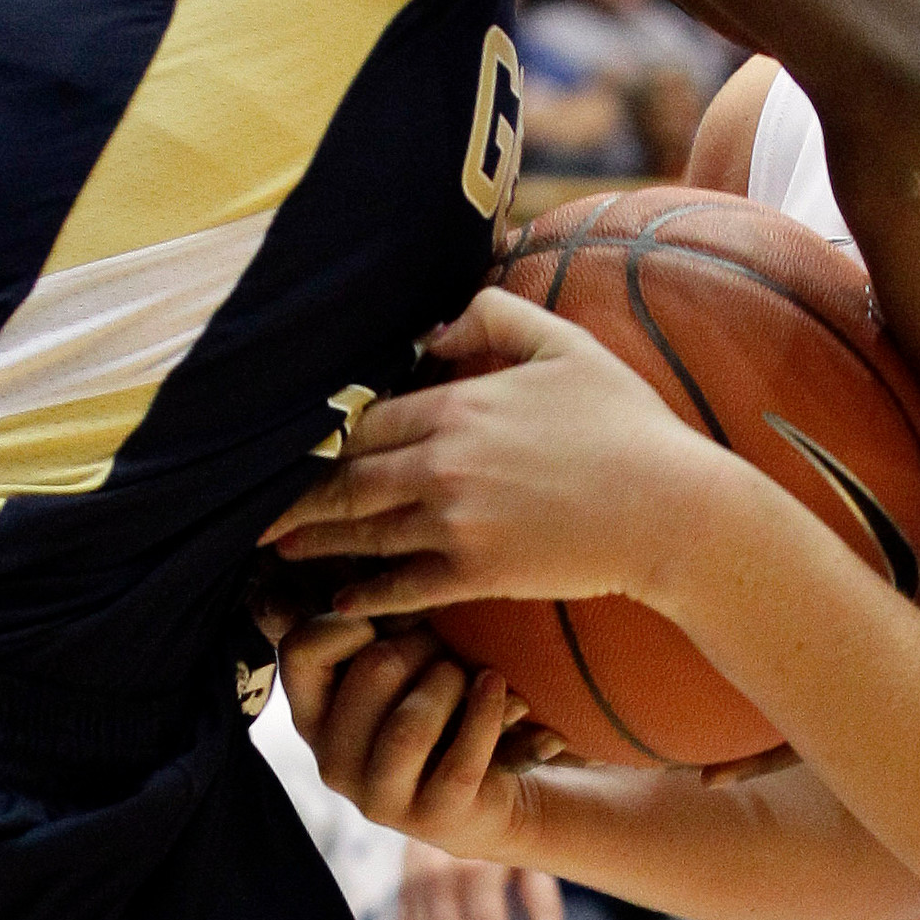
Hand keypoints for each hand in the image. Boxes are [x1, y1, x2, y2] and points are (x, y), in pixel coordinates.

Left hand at [262, 291, 725, 617]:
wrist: (673, 509)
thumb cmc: (626, 424)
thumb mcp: (566, 346)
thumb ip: (495, 318)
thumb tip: (432, 329)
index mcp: (459, 406)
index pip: (364, 421)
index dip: (319, 438)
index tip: (282, 448)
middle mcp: (444, 465)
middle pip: (346, 480)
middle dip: (294, 495)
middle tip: (247, 509)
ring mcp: (456, 524)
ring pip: (363, 534)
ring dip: (314, 543)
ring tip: (275, 550)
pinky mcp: (477, 574)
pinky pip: (401, 586)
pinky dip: (362, 595)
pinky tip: (336, 601)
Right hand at [279, 614, 546, 864]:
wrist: (491, 788)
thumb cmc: (440, 706)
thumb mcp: (402, 667)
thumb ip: (374, 628)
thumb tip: (359, 575)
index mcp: (313, 716)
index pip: (300, 648)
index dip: (351, 618)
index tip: (391, 619)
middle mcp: (332, 761)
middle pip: (374, 670)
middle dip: (424, 644)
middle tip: (447, 649)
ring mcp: (378, 799)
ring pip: (410, 723)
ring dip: (453, 683)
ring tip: (475, 675)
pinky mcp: (431, 819)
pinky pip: (461, 758)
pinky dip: (488, 714)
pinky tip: (501, 691)